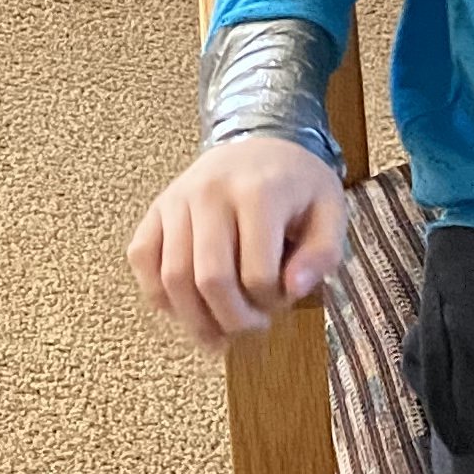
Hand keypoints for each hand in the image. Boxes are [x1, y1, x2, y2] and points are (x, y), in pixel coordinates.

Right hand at [128, 136, 347, 345]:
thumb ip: (322, 253)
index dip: (271, 303)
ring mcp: (178, 200)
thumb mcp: (330, 210)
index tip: (282, 301)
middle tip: (250, 328)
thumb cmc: (297, 184)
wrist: (262, 141)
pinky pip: (142, 258)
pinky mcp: (156, 208)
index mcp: (260, 193)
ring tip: (218, 333)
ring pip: (172, 277)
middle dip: (231, 319)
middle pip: (209, 280)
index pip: (257, 273)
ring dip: (194, 319)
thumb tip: (294, 290)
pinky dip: (157, 292)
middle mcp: (211, 193)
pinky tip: (185, 306)